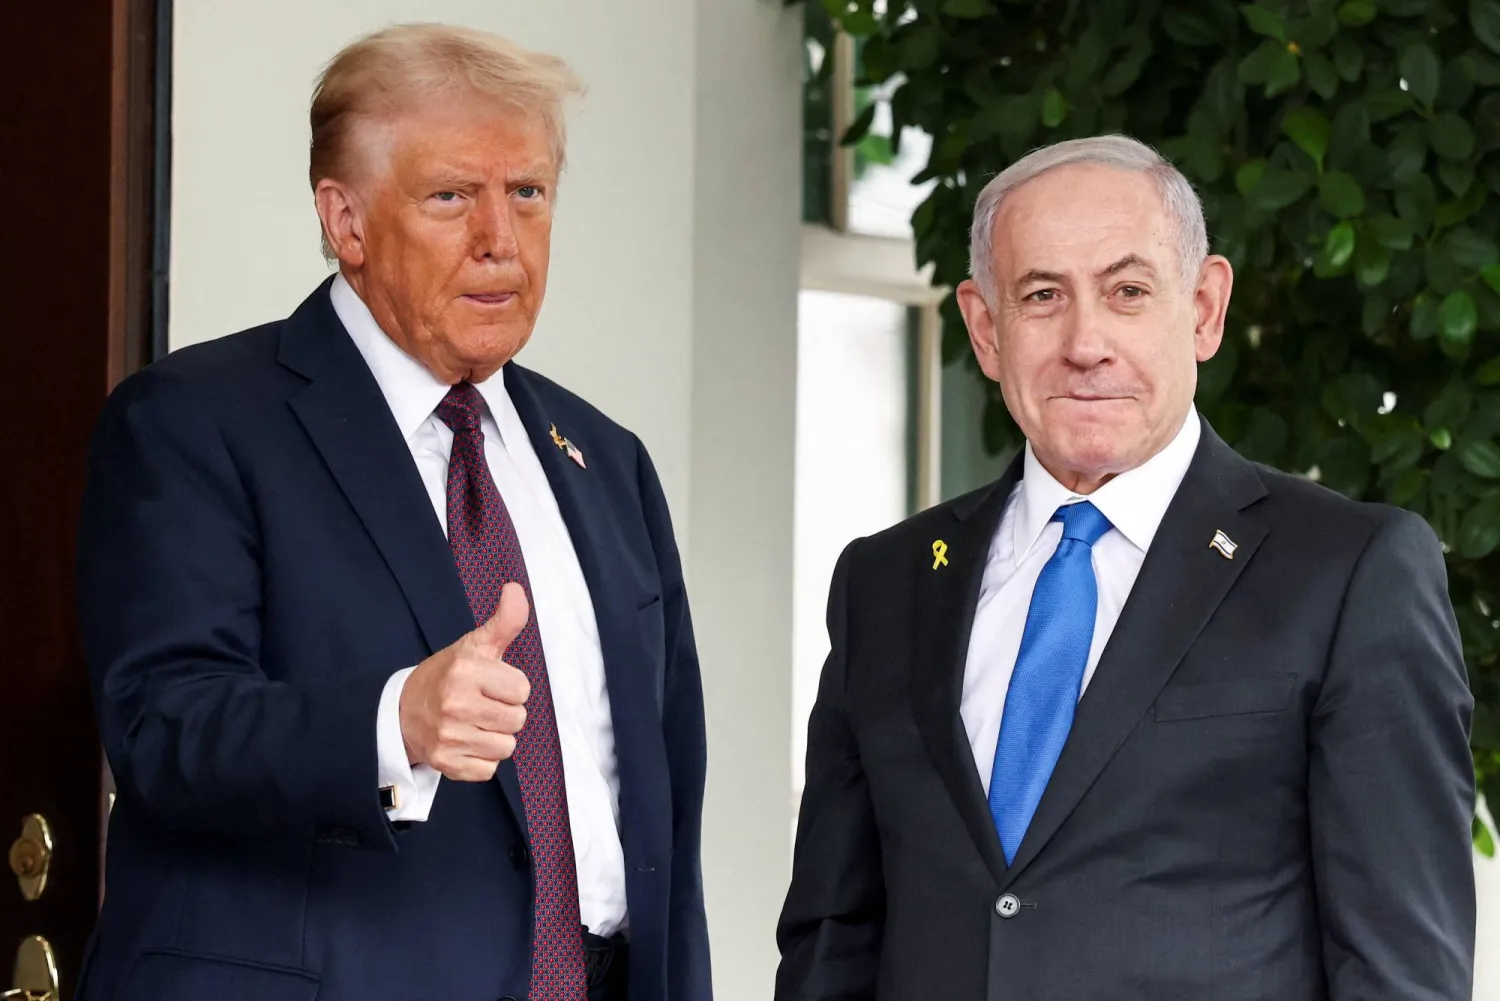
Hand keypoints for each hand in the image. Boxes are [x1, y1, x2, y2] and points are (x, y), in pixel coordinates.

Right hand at [398, 582, 532, 780]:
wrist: (402, 711)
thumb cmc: (448, 675)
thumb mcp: (474, 645)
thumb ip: (503, 622)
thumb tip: (516, 589)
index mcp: (465, 671)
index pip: (522, 690)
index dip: (511, 687)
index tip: (490, 684)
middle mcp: (455, 704)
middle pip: (517, 720)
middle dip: (505, 713)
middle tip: (482, 704)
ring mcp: (448, 736)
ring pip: (506, 747)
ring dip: (495, 737)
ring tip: (474, 723)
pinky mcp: (446, 764)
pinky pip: (489, 768)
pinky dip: (481, 759)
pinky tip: (465, 742)